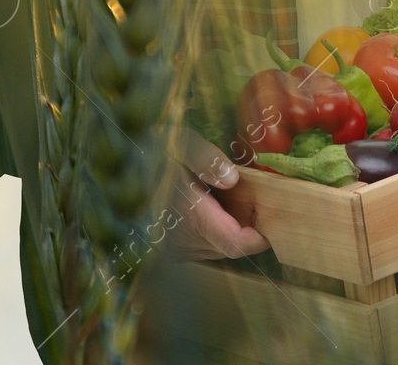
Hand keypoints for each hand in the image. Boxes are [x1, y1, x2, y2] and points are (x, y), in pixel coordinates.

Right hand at [163, 130, 270, 260]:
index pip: (235, 243)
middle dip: (248, 223)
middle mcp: (183, 242)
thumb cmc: (156, 153)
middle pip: (232, 245)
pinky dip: (216, 230)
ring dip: (231, 227)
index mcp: (189, 217)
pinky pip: (206, 247)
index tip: (276, 218)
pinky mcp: (173, 254)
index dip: (260, 237)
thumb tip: (231, 179)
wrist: (122, 174)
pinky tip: (209, 207)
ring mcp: (176, 251)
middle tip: (251, 194)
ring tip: (223, 197)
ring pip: (220, 248)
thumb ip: (205, 159)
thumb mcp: (180, 144)